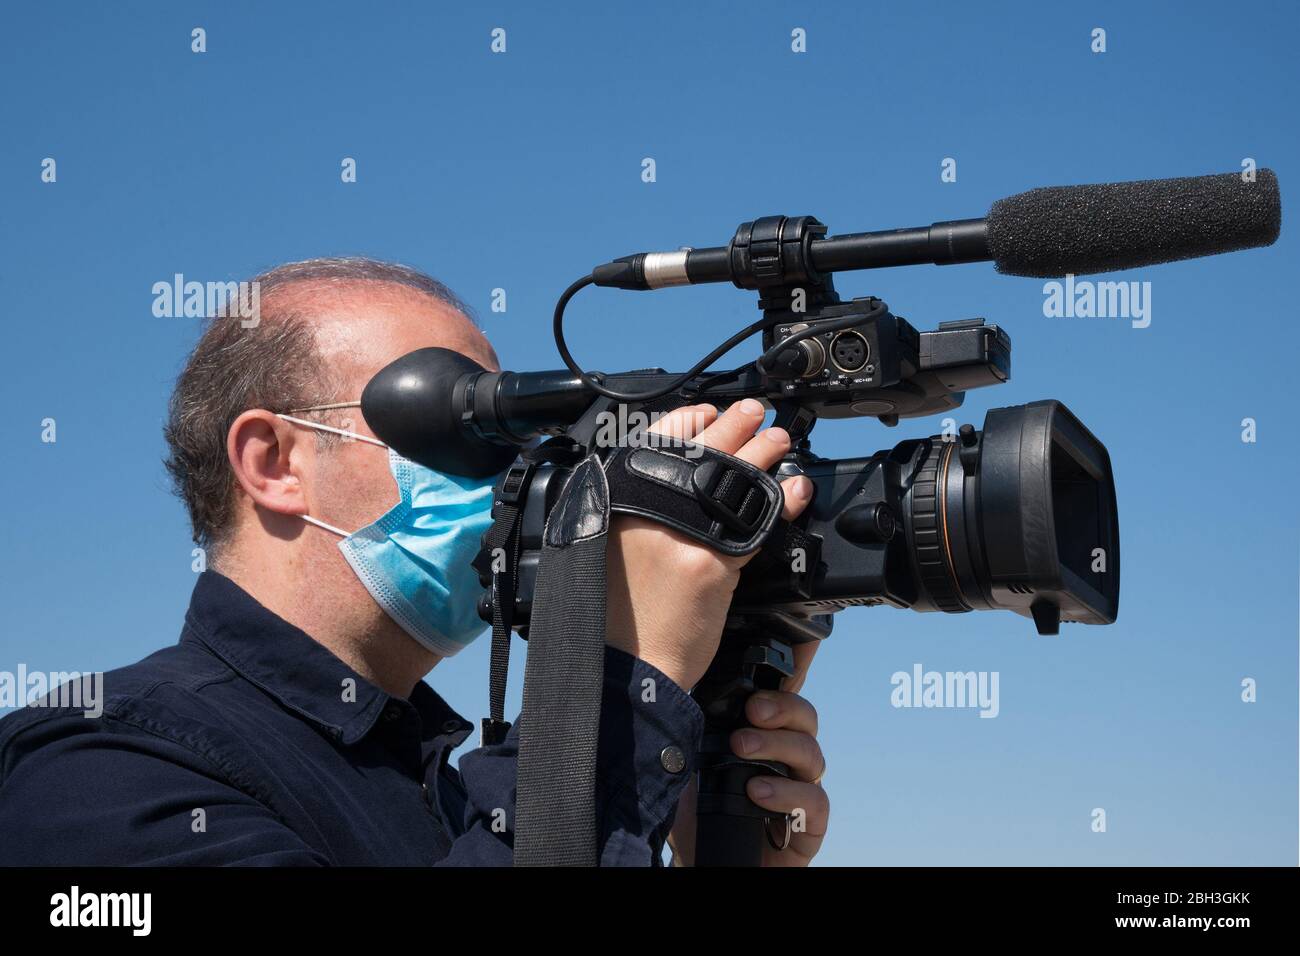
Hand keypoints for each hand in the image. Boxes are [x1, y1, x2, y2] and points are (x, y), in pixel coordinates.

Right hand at [604, 399, 814, 690]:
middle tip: (754, 412)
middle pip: (698, 451)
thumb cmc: (615, 621)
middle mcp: (642, 511)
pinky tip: (798, 488)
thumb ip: (640, 515)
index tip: (709, 410)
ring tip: (780, 440)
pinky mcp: (708, 565)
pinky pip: (757, 522)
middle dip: (732, 424)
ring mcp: (676, 536)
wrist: (623, 671)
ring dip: (763, 452)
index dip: (687, 420)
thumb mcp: (612, 551)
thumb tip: (678, 488)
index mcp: (614, 503)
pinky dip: (783, 500)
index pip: (653, 441)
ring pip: (731, 478)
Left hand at [666, 641, 827, 865]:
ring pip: (813, 753)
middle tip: (751, 711)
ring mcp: (799, 790)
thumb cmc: (690, 812)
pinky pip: (816, 802)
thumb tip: (662, 679)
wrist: (699, 864)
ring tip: (741, 750)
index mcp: (759, 734)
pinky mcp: (807, 828)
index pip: (781, 695)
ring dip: (778, 745)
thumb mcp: (680, 761)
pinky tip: (757, 791)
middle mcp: (784, 758)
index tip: (772, 657)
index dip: (788, 672)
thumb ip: (684, 725)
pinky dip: (788, 793)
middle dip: (781, 705)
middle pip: (805, 715)